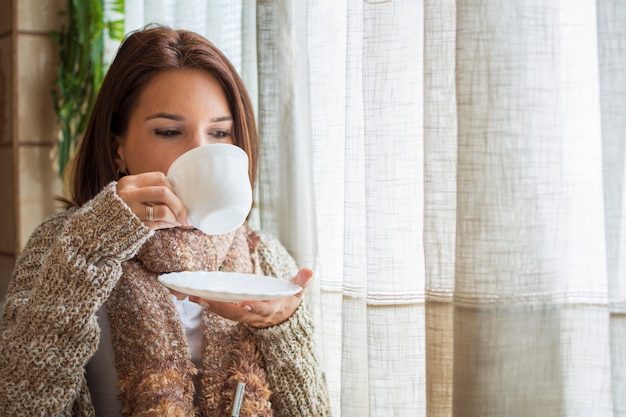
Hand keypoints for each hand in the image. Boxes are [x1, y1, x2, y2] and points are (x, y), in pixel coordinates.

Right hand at [116, 172, 188, 229]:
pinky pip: (159, 223)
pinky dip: (169, 223)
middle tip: (186, 213)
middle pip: (163, 193)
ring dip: (176, 216)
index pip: (160, 178)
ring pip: (163, 210)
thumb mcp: (131, 193)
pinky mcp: (134, 225)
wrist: (100, 228)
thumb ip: (150, 190)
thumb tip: (180, 195)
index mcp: (128, 182)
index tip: (178, 196)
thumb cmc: (122, 209)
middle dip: (179, 204)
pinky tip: (171, 224)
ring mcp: (131, 211)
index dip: (173, 187)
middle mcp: (127, 194)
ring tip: (179, 220)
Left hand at [189, 268, 312, 327]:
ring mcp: (244, 316)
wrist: (280, 320)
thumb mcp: (296, 292)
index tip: (245, 302)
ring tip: (193, 296)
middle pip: (236, 313)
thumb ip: (301, 281)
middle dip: (220, 306)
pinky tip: (194, 296)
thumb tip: (310, 269)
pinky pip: (220, 310)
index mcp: (272, 309)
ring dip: (209, 305)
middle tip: (204, 298)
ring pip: (225, 313)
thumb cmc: (287, 300)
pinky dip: (208, 304)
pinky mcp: (235, 314)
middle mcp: (255, 316)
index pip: (263, 309)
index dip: (254, 307)